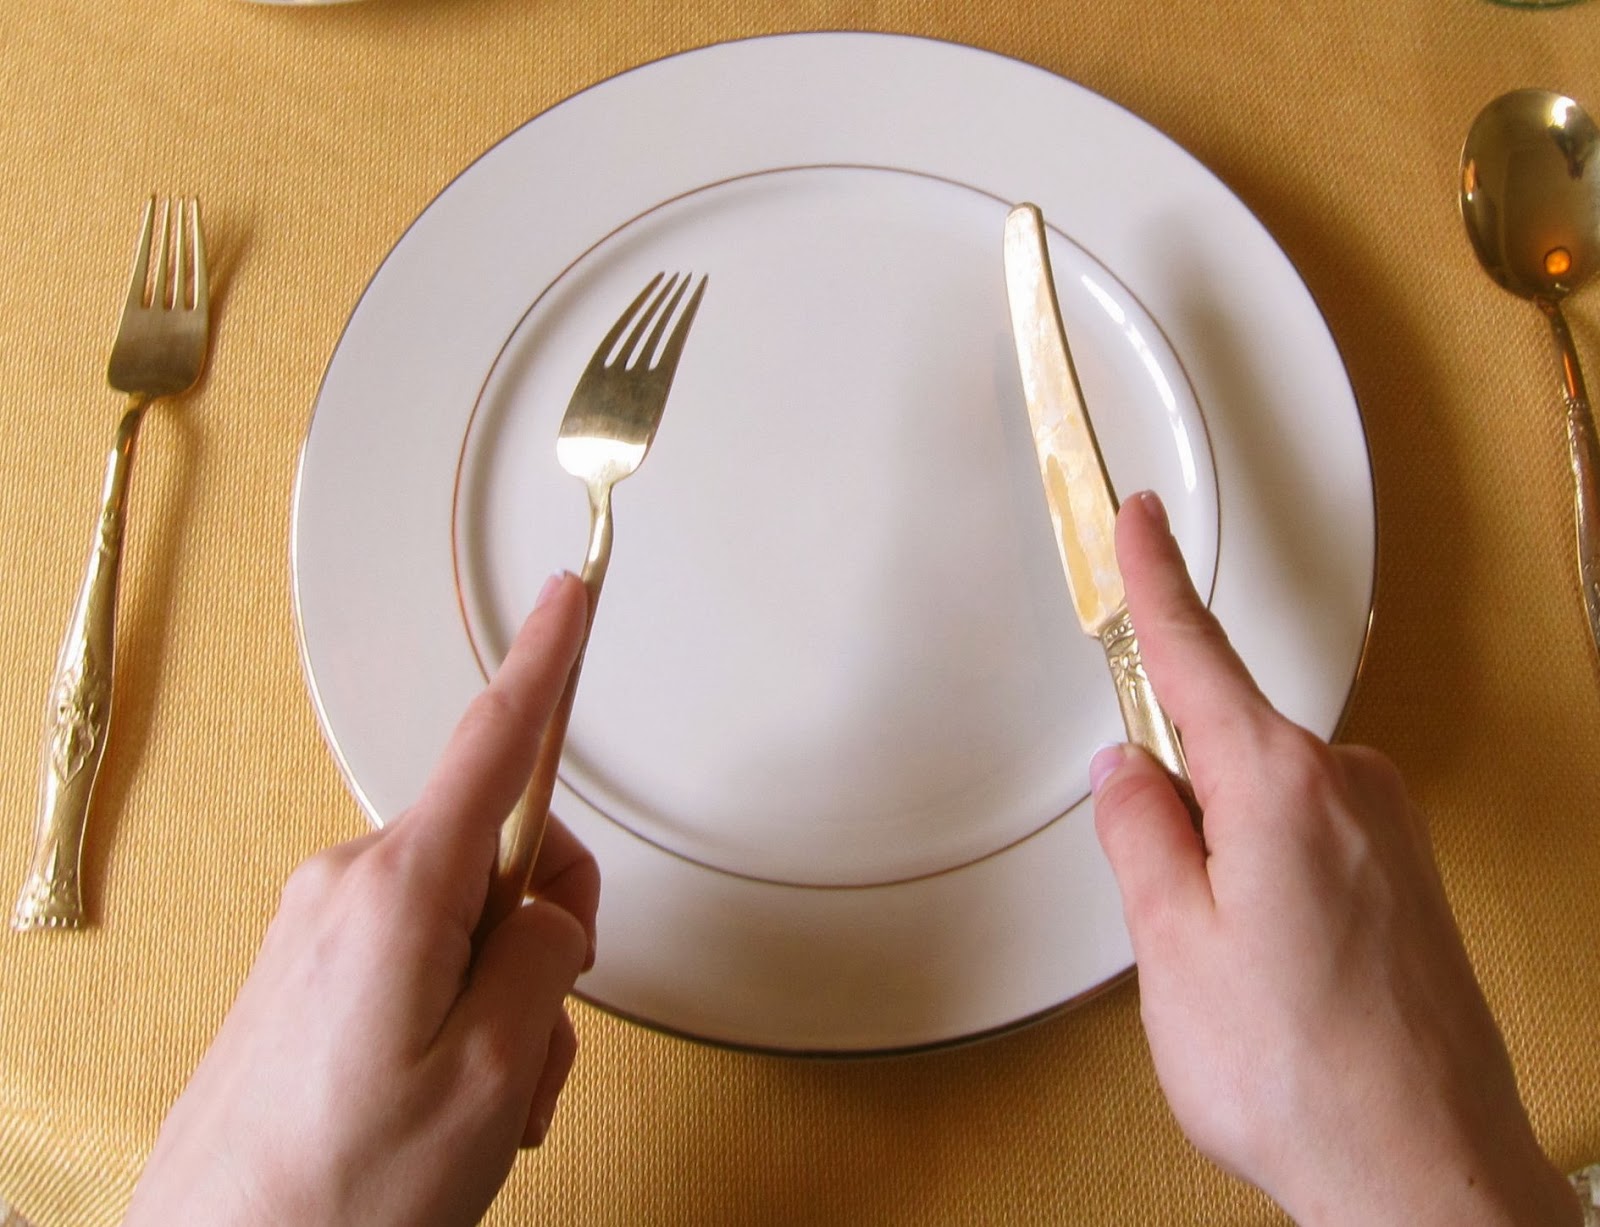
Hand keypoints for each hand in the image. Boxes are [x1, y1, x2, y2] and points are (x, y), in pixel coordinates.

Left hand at [125, 574, 599, 1226]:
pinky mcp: (306, 970)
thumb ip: (545, 955)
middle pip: (499, 850)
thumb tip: (547, 908)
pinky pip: (417, 953)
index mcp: (400, 891)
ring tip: (484, 1098)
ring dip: (503, 997)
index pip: (495, 742)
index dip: (545, 659)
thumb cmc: (337, 1193)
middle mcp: (348, 887)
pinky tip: (444, 1091)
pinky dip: (457, 1011)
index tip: (569, 592)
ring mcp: (319, 928)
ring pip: (465, 917)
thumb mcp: (496, 1073)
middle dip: (546, 931)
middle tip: (537, 1037)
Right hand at [1090, 493, 1579, 1226]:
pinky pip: (1308, 840)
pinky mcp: (1406, 875)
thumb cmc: (1306, 1075)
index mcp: (1282, 785)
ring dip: (1223, 859)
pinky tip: (1274, 971)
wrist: (1422, 1174)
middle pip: (1225, 742)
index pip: (1196, 653)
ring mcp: (1388, 831)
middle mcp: (1350, 789)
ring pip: (1263, 803)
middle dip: (1177, 804)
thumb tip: (1126, 772)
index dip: (1156, 579)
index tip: (1143, 519)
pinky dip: (1270, 883)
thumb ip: (1138, 834)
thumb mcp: (1170, 945)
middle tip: (1173, 913)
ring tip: (1232, 971)